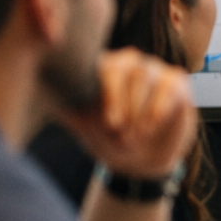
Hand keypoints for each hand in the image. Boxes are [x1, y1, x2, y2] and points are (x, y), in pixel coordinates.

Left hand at [62, 48, 196, 178]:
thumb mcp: (83, 127)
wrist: (140, 159)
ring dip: (141, 112)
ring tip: (136, 137)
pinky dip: (159, 109)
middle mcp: (128, 62)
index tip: (111, 124)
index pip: (105, 67)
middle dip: (127, 107)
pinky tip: (150, 127)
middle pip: (131, 70)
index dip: (110, 94)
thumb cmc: (107, 138)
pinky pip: (169, 87)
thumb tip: (44, 96)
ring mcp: (154, 69)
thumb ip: (66, 109)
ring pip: (149, 78)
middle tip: (123, 136)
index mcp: (101, 68)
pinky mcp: (176, 80)